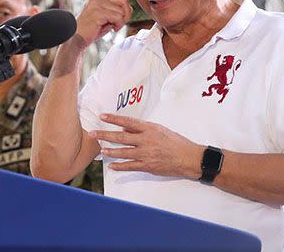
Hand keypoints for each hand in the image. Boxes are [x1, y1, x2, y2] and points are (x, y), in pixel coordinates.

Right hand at [74, 0, 131, 48]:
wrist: (76, 37)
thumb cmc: (91, 29)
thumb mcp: (105, 16)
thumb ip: (114, 8)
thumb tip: (128, 7)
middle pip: (125, 0)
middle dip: (125, 14)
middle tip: (117, 23)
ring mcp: (97, 2)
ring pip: (123, 9)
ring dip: (121, 21)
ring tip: (112, 26)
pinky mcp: (97, 11)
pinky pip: (118, 17)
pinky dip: (118, 25)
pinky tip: (110, 29)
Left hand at [88, 113, 203, 178]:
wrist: (189, 158)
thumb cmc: (176, 142)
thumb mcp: (160, 130)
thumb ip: (142, 129)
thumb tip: (125, 128)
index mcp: (149, 129)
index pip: (127, 121)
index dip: (113, 119)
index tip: (102, 116)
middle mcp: (146, 140)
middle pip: (121, 137)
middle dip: (105, 135)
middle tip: (93, 133)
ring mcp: (146, 154)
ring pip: (124, 152)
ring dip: (111, 151)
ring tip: (101, 150)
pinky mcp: (148, 166)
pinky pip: (130, 166)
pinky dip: (120, 166)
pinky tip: (112, 166)